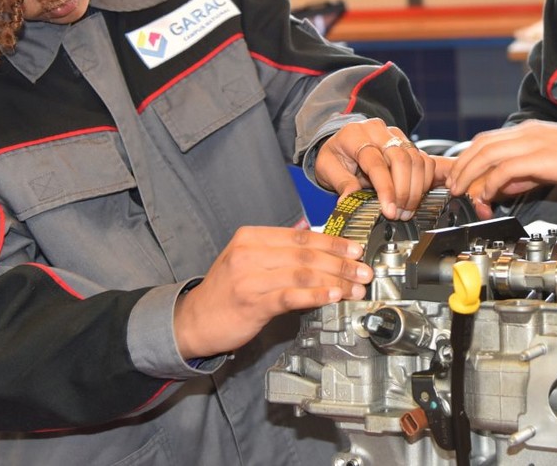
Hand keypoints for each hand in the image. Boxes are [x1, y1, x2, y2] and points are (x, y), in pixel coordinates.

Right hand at [173, 226, 370, 358]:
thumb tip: (313, 236)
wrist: (192, 321)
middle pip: (306, 254)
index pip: (301, 236)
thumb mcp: (246, 258)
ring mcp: (250, 277)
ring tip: (355, 287)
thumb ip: (278, 247)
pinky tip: (332, 296)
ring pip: (303, 274)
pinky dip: (315, 295)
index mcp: (252, 237)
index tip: (356, 249)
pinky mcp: (252, 302)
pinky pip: (290, 296)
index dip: (333, 243)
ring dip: (335, 280)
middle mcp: (250, 252)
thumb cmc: (225, 291)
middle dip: (341, 262)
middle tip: (364, 271)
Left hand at [313, 119, 452, 220]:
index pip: (375, 162)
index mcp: (355, 135)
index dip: (385, 188)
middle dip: (404, 191)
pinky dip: (424, 182)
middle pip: (401, 158)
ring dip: (416, 189)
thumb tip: (348, 201)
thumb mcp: (327, 168)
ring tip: (406, 210)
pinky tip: (414, 197)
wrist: (344, 144)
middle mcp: (377, 130)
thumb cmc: (336, 156)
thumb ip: (341, 183)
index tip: (389, 211)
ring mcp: (395, 134)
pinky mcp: (408, 142)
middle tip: (399, 214)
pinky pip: (424, 160)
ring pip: (416, 159)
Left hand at [447, 120, 556, 216]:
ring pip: (487, 154)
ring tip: (463, 193)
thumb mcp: (552, 165)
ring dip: (470, 174)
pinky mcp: (542, 157)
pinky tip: (487, 196)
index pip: (488, 140)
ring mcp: (534, 142)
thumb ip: (526, 173)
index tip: (460, 176)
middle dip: (462, 165)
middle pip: (481, 144)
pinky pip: (505, 169)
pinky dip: (490, 183)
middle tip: (454, 186)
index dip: (469, 158)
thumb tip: (502, 186)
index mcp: (531, 130)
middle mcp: (528, 132)